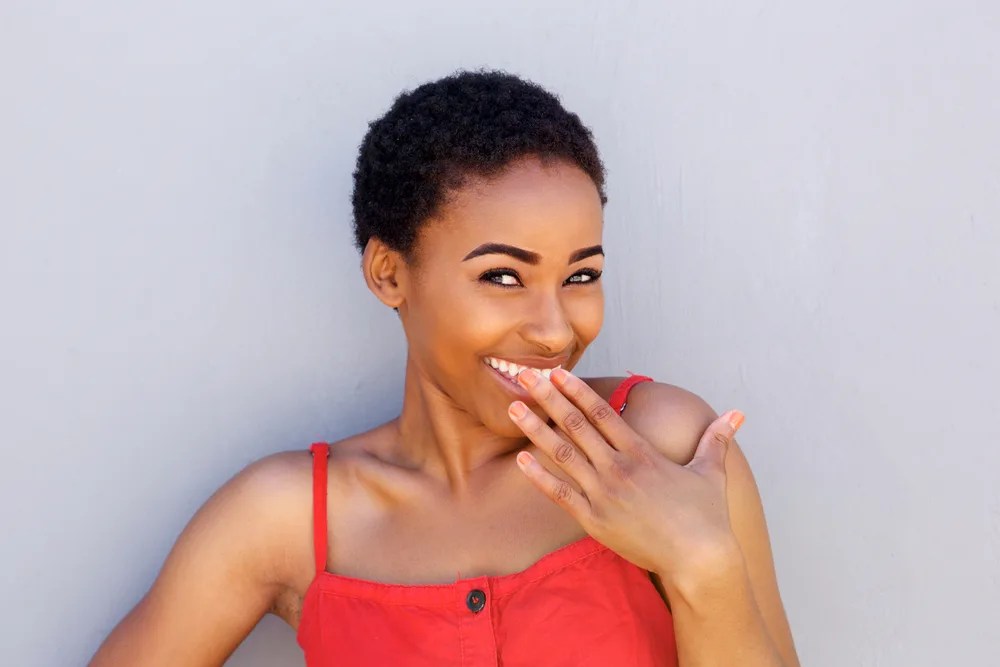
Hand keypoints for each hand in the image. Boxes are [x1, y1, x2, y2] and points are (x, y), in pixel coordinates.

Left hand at [509, 368, 744, 577]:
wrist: (701, 561)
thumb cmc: (707, 518)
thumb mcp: (711, 472)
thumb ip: (716, 439)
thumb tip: (737, 415)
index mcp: (642, 453)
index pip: (602, 413)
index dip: (577, 390)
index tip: (557, 373)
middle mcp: (619, 469)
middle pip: (575, 425)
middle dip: (548, 398)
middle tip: (524, 376)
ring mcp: (605, 496)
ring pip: (563, 455)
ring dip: (536, 430)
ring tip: (514, 410)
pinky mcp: (596, 522)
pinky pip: (561, 495)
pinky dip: (539, 477)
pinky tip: (521, 460)